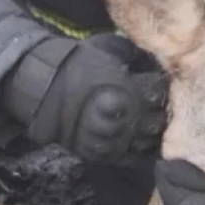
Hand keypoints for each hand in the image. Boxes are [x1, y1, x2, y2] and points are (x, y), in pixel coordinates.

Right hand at [2, 33, 167, 164]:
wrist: (44, 89)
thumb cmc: (77, 62)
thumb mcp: (108, 46)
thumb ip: (134, 53)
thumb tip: (153, 58)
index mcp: (129, 90)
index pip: (160, 92)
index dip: (159, 85)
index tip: (154, 80)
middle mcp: (126, 119)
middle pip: (158, 121)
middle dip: (158, 111)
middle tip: (152, 104)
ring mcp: (115, 140)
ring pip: (148, 143)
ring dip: (150, 132)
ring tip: (144, 121)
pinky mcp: (104, 154)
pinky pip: (132, 158)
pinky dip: (138, 150)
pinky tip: (137, 139)